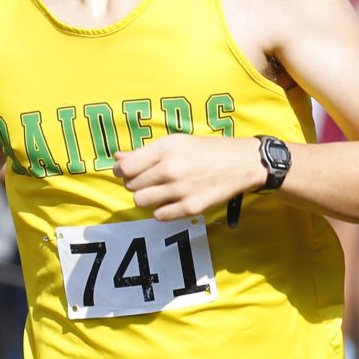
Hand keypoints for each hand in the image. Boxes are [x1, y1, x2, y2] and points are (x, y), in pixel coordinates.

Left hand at [115, 134, 267, 219]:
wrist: (241, 163)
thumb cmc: (207, 150)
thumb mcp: (177, 142)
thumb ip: (145, 152)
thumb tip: (117, 159)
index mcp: (166, 148)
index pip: (125, 167)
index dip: (121, 170)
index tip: (126, 172)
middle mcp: (170, 169)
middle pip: (132, 185)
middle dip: (137, 183)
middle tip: (153, 179)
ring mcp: (180, 190)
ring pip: (141, 201)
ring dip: (147, 197)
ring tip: (161, 191)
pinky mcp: (190, 208)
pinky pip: (159, 215)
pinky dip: (162, 209)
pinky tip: (173, 200)